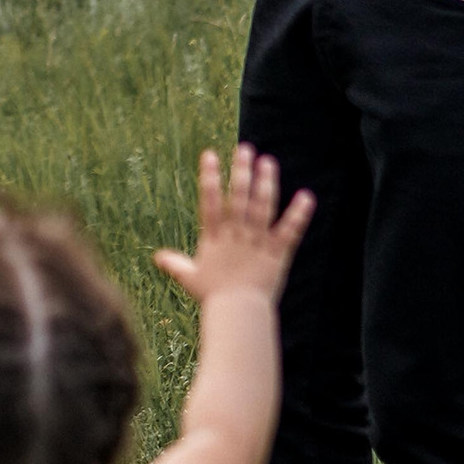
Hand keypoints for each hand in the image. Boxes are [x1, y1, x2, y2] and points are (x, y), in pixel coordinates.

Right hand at [152, 143, 313, 305]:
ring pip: (262, 208)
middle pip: (238, 198)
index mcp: (214, 237)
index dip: (209, 177)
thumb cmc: (212, 297)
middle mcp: (236, 235)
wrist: (238, 314)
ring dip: (266, 184)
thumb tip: (156, 257)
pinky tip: (307, 196)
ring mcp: (257, 243)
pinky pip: (289, 231)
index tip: (210, 154)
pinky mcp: (276, 253)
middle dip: (241, 172)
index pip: (210, 201)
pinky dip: (299, 214)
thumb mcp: (190, 278)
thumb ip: (175, 264)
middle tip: (245, 149)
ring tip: (268, 162)